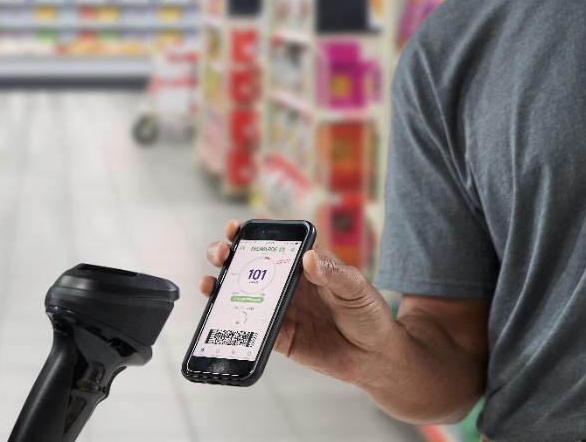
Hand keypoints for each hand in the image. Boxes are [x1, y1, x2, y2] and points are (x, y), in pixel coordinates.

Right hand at [200, 219, 397, 385]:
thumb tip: (310, 256)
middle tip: (220, 253)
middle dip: (227, 255)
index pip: (274, 244)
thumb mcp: (356, 288)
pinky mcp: (278, 337)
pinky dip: (230, 322)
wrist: (376, 358)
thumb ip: (333, 273)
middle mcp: (287, 285)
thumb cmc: (370, 314)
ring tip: (209, 282)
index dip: (252, 234)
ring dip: (221, 286)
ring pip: (242, 294)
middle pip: (249, 266)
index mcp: (304, 266)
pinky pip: (250, 328)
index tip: (236, 227)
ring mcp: (280, 310)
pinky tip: (219, 315)